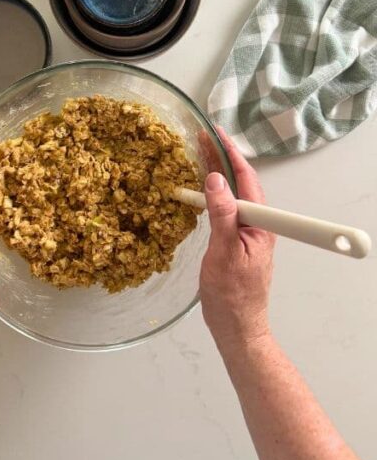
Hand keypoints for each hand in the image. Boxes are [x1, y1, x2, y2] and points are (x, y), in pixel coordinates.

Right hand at [199, 128, 275, 350]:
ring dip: (216, 173)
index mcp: (260, 224)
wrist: (236, 325)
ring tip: (198, 153)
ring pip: (232, 194)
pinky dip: (211, 193)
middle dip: (222, 158)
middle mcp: (257, 224)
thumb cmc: (232, 294)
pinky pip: (224, 208)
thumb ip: (222, 215)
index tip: (216, 134)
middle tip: (201, 137)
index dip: (231, 154)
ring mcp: (246, 232)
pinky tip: (199, 188)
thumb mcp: (224, 252)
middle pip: (240, 183)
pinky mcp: (235, 241)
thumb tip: (216, 180)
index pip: (247, 179)